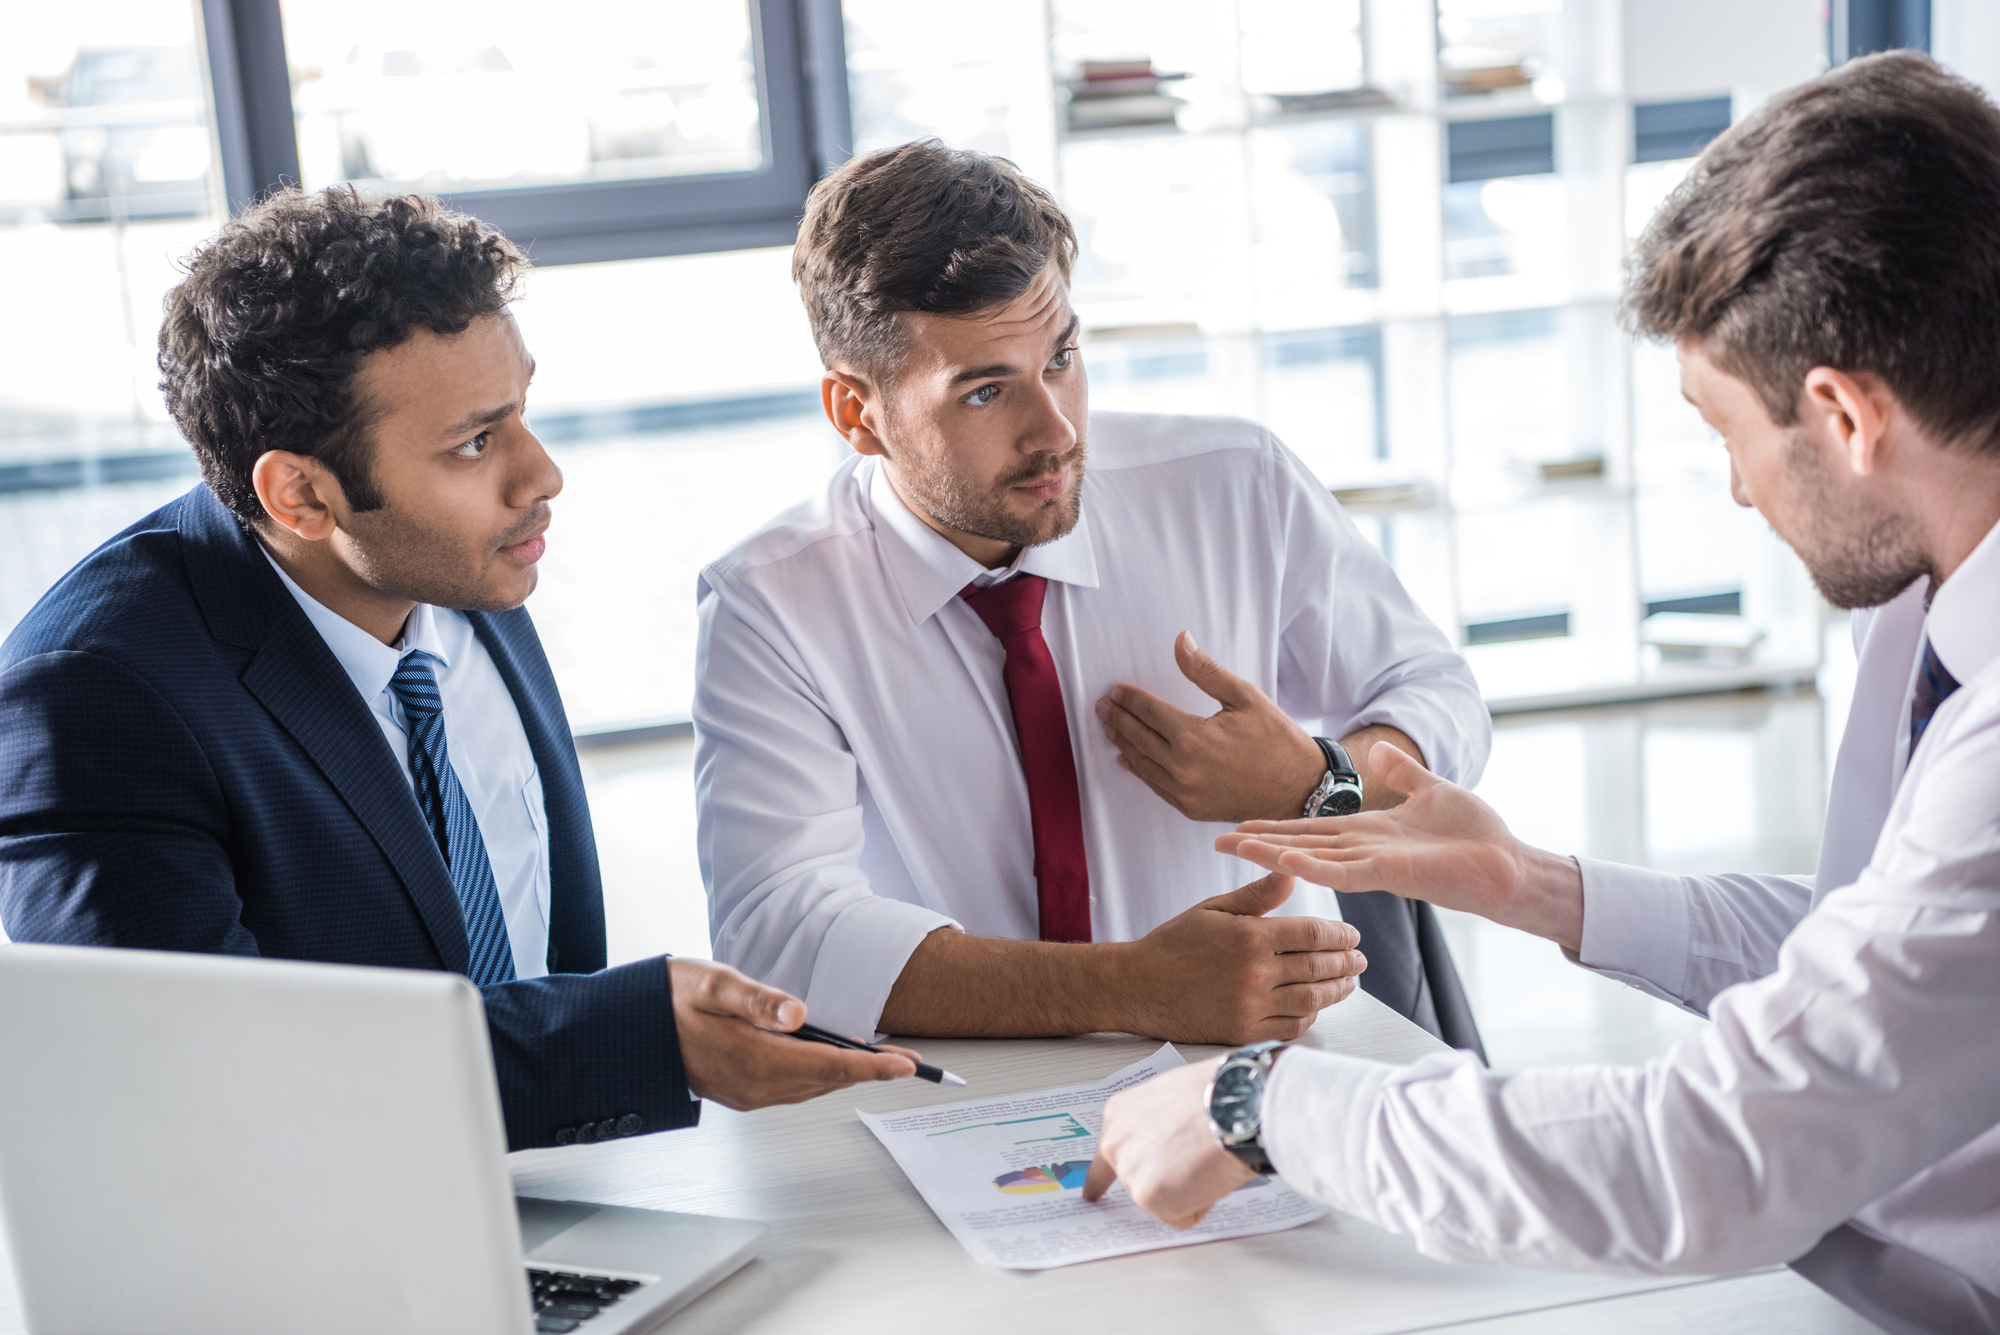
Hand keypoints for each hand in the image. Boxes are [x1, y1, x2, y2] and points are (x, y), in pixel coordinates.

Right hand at [668, 959, 918, 1110]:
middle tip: (909, 1062)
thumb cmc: (668, 998)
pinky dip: (819, 1078)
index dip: (871, 1067)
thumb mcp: (713, 982)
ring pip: (810, 1088)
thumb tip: (799, 1013)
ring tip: (880, 1062)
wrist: (627, 1029)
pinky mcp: (740, 1093)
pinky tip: (831, 1063)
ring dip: (846, 1076)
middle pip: (825, 1082)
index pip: (827, 1065)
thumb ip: (758, 1000)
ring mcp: (746, 1094)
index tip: (905, 1067)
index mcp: (751, 1057)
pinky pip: (791, 1090)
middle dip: (870, 1071)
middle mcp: (752, 1085)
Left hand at [1082, 1056, 1251, 1226]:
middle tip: (1193, 1163)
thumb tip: (1168, 1142)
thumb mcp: (1170, 1097)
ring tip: (1204, 1159)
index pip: (1104, 1157)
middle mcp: (1116, 1144)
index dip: (1100, 1180)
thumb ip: (1155, 1125)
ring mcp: (1129, 1171)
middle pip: (1139, 1182)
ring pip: (1162, 1201)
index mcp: (1119, 1116)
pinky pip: (1180, 1216)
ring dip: (1187, 1191)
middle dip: (1166, 1182)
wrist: (1230, 1106)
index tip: (1091, 1195)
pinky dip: (1200, 1205)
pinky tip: (1207, 1175)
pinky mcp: (1147, 1196)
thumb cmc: (1213, 1097)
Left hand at [1096, 632, 1323, 822]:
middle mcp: (1183, 768)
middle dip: (1118, 719)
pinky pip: (1156, 787)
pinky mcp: (1191, 808)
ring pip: (1142, 765)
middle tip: (1102, 706)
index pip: (1149, 713)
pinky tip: (1129, 760)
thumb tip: (1181, 641)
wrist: (1300, 788)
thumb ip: (1205, 671)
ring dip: (1124, 744)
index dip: (1130, 699)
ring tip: (1110, 727)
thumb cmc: (1277, 740)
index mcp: (1194, 738)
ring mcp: (1186, 793)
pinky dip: (1140, 771)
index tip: (1115, 691)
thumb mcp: (1244, 696)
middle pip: (1139, 738)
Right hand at [1115, 872, 1363, 1043]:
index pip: (1312, 934)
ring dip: (1336, 991)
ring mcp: (1250, 1006)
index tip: (1351, 934)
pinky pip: (1290, 1027)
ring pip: (1311, 1000)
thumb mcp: (1213, 909)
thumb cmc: (1172, 945)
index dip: (1339, 934)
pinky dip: (1310, 1016)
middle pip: (1317, 967)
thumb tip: (1291, 873)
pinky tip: (1317, 1006)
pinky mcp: (1243, 1032)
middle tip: (1360, 959)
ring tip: (1349, 983)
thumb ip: (1257, 896)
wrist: (1137, 987)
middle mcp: (1254, 973)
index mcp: (1249, 937)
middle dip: (1345, 962)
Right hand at [1215, 741, 1584, 950]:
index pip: (1310, 830)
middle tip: (1215, 843)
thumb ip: (1401, 773)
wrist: (1510, 865)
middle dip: (1258, 845)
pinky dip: (1315, 868)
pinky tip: (1286, 860)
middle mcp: (1363, 852)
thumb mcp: (1431, 790)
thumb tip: (1377, 749)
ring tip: (1232, 848)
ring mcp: (1374, 866)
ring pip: (1311, 860)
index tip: (1238, 826)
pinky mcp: (1392, 875)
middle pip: (1299, 847)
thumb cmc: (1476, 834)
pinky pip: (1345, 873)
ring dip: (1272, 856)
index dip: (1274, 828)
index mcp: (1369, 834)